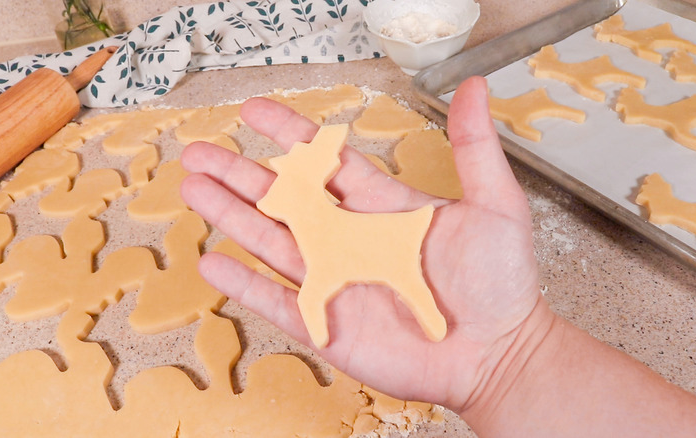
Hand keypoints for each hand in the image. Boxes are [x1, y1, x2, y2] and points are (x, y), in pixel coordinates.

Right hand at [179, 77, 545, 412]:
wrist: (498, 356)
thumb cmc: (501, 284)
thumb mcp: (495, 204)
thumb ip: (474, 147)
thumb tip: (476, 87)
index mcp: (381, 208)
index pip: (323, 162)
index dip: (289, 135)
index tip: (256, 112)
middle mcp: (350, 240)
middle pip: (283, 199)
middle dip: (240, 174)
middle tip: (201, 151)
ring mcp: (336, 281)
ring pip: (271, 242)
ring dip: (232, 215)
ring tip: (194, 188)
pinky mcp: (328, 324)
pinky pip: (277, 300)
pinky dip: (244, 283)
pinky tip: (213, 261)